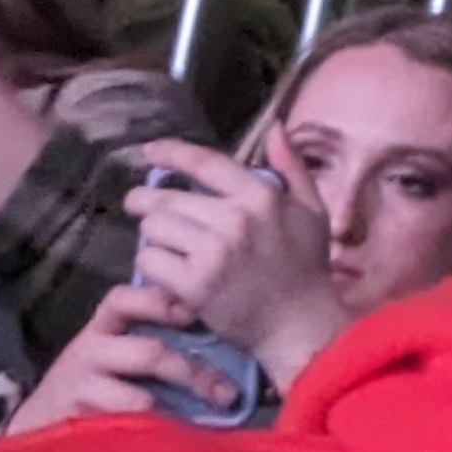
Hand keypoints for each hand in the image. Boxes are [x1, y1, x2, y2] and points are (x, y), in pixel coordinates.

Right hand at [5, 280, 248, 433]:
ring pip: (140, 399)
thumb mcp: (115, 352)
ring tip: (208, 419)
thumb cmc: (91, 383)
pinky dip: (153, 434)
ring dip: (178, 409)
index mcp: (103, 328)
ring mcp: (80, 389)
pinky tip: (173, 441)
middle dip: (193, 372)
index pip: (123, 299)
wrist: (35, 426)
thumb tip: (217, 342)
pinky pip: (125, 430)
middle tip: (228, 392)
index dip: (157, 302)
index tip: (192, 313)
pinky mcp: (77, 424)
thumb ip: (153, 340)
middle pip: (149, 354)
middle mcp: (89, 351)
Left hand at [124, 137, 347, 376]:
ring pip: (154, 228)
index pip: (205, 163)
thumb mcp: (312, 209)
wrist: (299, 324)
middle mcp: (235, 219)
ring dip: (152, 235)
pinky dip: (152, 265)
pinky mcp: (194, 285)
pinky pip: (150, 261)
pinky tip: (164, 270)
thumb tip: (275, 127)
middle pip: (167, 198)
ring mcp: (213, 252)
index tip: (150, 151)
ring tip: (162, 242)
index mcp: (262, 196)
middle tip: (139, 205)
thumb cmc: (306, 267)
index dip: (172, 153)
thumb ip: (292, 167)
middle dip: (146, 201)